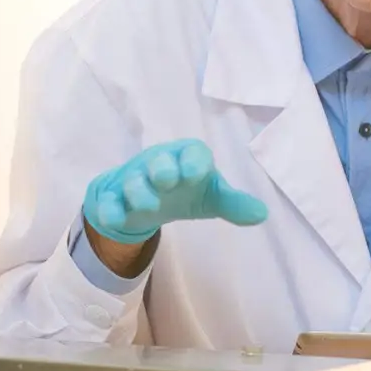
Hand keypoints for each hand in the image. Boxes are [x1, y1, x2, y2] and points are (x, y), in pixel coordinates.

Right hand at [82, 139, 267, 245]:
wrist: (142, 198)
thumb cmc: (183, 191)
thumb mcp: (209, 197)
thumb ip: (233, 204)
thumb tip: (262, 214)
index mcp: (184, 158)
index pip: (192, 151)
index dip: (193, 161)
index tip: (196, 174)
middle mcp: (157, 165)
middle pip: (157, 161)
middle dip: (162, 169)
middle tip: (168, 181)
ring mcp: (133, 181)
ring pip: (132, 182)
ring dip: (139, 192)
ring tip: (149, 206)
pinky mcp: (113, 198)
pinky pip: (109, 202)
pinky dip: (110, 210)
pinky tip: (115, 219)